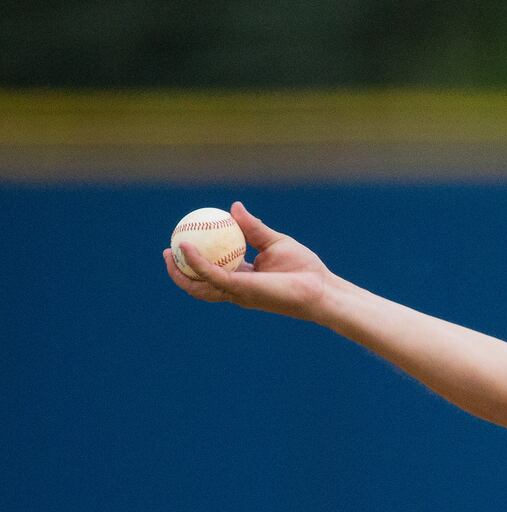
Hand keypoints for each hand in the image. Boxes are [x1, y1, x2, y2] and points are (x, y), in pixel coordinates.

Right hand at [164, 201, 334, 320]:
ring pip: (199, 286)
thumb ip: (253, 227)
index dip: (195, 260)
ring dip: (180, 272)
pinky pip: (213, 275)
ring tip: (169, 253)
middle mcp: (237, 288)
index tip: (183, 241)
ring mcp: (237, 292)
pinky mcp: (241, 290)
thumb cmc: (304, 268)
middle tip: (168, 250)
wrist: (320, 287)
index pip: (213, 270)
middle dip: (180, 272)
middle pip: (199, 283)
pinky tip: (187, 247)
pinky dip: (197, 262)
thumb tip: (234, 207)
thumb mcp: (274, 241)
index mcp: (244, 277)